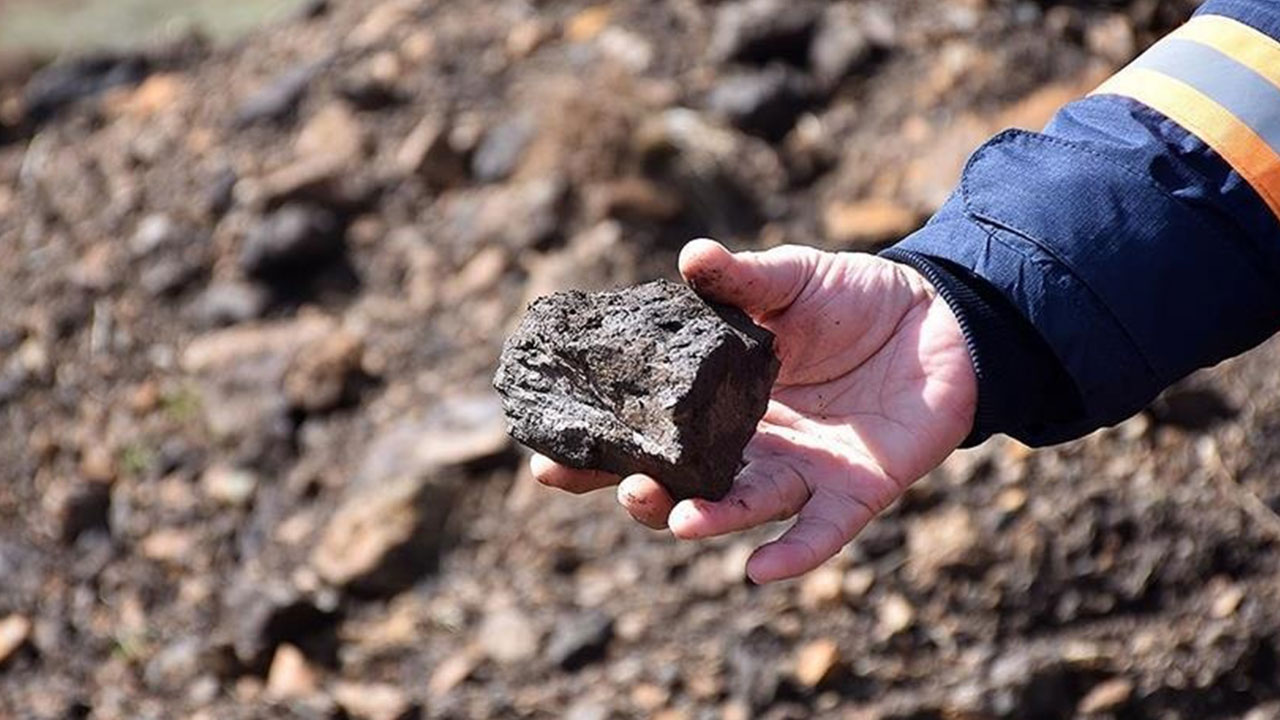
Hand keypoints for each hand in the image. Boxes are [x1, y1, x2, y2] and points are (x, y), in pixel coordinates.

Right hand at [532, 239, 976, 582]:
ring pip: (743, 506)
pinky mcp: (856, 491)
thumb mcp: (792, 279)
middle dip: (643, 492)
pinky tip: (759, 572)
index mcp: (722, 399)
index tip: (545, 459)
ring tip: (671, 515)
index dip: (601, 448)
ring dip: (706, 518)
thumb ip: (741, 281)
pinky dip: (792, 555)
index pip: (651, 432)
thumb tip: (689, 257)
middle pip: (685, 483)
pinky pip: (821, 532)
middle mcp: (752, 445)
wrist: (942, 319)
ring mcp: (802, 471)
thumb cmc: (857, 299)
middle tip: (612, 483)